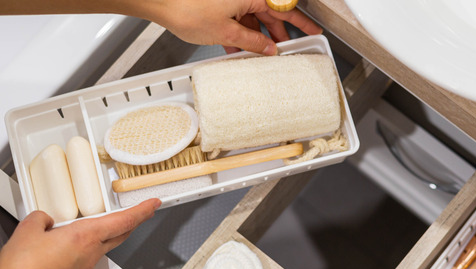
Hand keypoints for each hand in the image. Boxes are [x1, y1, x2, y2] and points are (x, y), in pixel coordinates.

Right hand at [0, 199, 159, 268]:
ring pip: (100, 248)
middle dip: (130, 222)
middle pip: (118, 235)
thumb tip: (44, 220)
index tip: (152, 204)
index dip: (141, 211)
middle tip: (137, 212)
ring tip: (83, 227)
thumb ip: (41, 218)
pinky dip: (80, 250)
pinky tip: (62, 249)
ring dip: (100, 236)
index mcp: (84, 237)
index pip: (123, 221)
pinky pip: (83, 260)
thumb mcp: (27, 230)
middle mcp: (90, 255)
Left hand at [142, 0, 321, 53]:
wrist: (161, 3)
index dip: (301, 21)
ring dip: (257, 38)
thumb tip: (269, 49)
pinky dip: (241, 35)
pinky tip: (239, 51)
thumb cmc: (188, 9)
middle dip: (278, 34)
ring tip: (261, 56)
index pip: (284, 8)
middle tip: (287, 50)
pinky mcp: (220, 6)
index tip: (314, 30)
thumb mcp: (227, 32)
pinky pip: (238, 21)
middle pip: (270, 14)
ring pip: (253, 20)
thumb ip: (252, 42)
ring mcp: (232, 0)